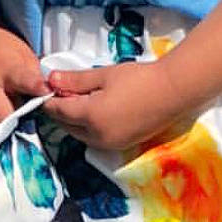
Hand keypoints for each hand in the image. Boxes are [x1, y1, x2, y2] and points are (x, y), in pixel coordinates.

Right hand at [0, 20, 51, 145]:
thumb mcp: (23, 53)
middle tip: (30, 134)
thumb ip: (34, 77)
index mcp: (6, 68)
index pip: (24, 81)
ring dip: (0, 138)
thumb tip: (49, 99)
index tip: (48, 97)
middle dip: (18, 128)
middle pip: (2, 118)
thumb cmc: (3, 46)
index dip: (37, 90)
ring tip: (13, 139)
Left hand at [41, 60, 184, 151]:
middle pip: (67, 127)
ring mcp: (111, 144)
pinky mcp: (122, 145)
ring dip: (76, 121)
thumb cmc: (139, 78)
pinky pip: (97, 139)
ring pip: (82, 135)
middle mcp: (97, 137)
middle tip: (64, 91)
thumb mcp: (104, 75)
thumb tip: (51, 79)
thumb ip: (76, 80)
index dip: (50, 100)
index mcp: (90, 117)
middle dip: (62, 111)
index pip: (59, 111)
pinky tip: (99, 110)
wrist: (173, 91)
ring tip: (82, 99)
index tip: (47, 88)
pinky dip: (91, 127)